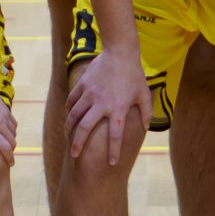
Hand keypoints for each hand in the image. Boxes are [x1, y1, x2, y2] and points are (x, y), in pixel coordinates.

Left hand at [0, 76, 16, 164]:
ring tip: (5, 146)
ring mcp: (3, 114)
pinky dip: (11, 130)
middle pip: (12, 141)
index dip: (9, 158)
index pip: (5, 148)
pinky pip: (13, 122)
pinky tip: (5, 131)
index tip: (10, 164)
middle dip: (10, 151)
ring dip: (11, 140)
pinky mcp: (4, 107)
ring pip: (13, 132)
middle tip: (6, 157)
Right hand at [65, 44, 148, 167]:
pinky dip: (69, 110)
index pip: (116, 135)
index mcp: (119, 109)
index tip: (111, 163)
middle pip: (85, 128)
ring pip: (74, 115)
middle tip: (75, 155)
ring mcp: (90, 94)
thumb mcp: (144, 94)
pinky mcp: (82, 85)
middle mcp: (102, 103)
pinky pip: (72, 101)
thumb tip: (146, 127)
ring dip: (69, 129)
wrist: (120, 52)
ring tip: (68, 138)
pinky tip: (69, 116)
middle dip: (78, 144)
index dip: (114, 151)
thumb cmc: (134, 74)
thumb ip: (146, 112)